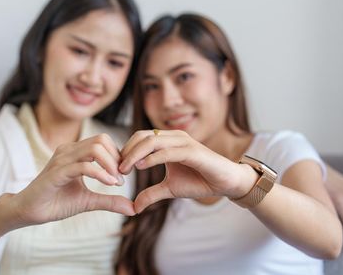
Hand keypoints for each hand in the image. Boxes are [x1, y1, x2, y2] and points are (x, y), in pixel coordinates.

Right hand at [9, 134, 133, 226]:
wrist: (29, 212)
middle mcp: (68, 151)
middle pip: (101, 140)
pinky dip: (100, 174)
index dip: (118, 155)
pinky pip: (83, 166)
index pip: (103, 141)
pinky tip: (109, 184)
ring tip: (116, 182)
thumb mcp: (88, 201)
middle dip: (117, 157)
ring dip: (111, 164)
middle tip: (122, 178)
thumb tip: (133, 208)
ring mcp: (62, 159)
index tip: (123, 175)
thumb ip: (109, 201)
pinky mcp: (56, 172)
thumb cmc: (56, 203)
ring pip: (94, 148)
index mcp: (75, 152)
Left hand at [119, 130, 248, 212]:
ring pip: (151, 141)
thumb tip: (134, 207)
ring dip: (134, 154)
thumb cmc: (199, 181)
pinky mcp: (192, 151)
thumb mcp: (170, 189)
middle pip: (142, 136)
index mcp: (167, 141)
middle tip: (116, 169)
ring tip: (124, 169)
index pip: (140, 138)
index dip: (126, 150)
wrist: (226, 182)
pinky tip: (140, 166)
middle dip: (126, 151)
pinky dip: (152, 158)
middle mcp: (174, 137)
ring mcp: (183, 142)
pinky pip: (167, 151)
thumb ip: (151, 194)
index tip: (116, 168)